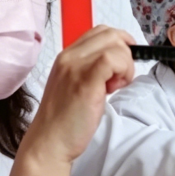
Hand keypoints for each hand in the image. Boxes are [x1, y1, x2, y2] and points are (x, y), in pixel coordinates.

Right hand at [21, 25, 135, 164]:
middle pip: (111, 34)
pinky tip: (114, 88)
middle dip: (126, 54)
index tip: (124, 63)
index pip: (100, 32)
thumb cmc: (64, 121)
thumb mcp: (77, 87)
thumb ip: (92, 71)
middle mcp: (69, 57)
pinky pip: (112, 60)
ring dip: (125, 65)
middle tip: (119, 79)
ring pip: (115, 45)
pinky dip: (123, 71)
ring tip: (114, 87)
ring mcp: (75, 67)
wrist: (48, 143)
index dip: (120, 43)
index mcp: (66, 57)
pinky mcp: (85, 81)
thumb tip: (118, 65)